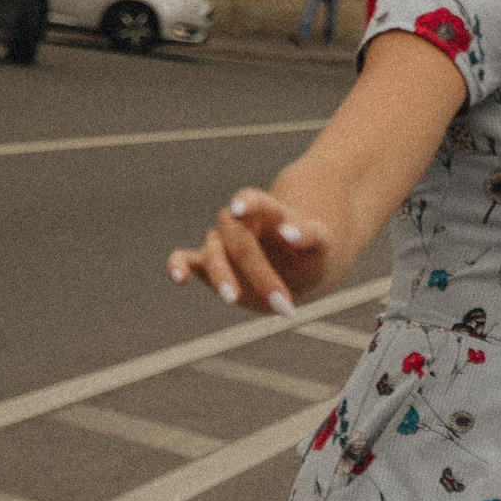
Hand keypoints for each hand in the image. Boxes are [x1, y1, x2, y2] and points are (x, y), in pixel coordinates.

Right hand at [167, 187, 332, 316]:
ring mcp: (221, 241)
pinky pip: (185, 259)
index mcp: (268, 211)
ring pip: (214, 251)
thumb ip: (310, 235)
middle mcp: (239, 223)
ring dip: (222, 276)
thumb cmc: (310, 253)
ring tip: (233, 298)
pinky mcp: (207, 262)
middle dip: (258, 270)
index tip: (241, 208)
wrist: (298, 268)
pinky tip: (178, 278)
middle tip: (281, 300)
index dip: (247, 203)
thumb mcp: (322, 244)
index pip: (253, 199)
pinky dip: (177, 266)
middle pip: (239, 239)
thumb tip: (289, 233)